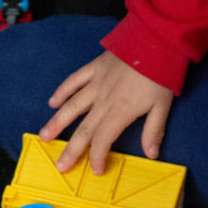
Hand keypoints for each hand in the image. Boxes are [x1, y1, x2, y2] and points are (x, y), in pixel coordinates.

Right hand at [40, 51, 173, 174]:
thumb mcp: (162, 105)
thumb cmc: (161, 73)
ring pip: (72, 107)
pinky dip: (62, 91)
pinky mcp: (94, 68)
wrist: (157, 37)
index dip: (97, 158)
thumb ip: (154, 130)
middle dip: (70, 150)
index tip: (96, 170)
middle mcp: (103, 100)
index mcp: (120, 111)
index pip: (102, 140)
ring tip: (44, 137)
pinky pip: (74, 80)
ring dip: (57, 123)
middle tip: (59, 166)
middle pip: (83, 130)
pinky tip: (52, 102)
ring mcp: (96, 83)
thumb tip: (151, 154)